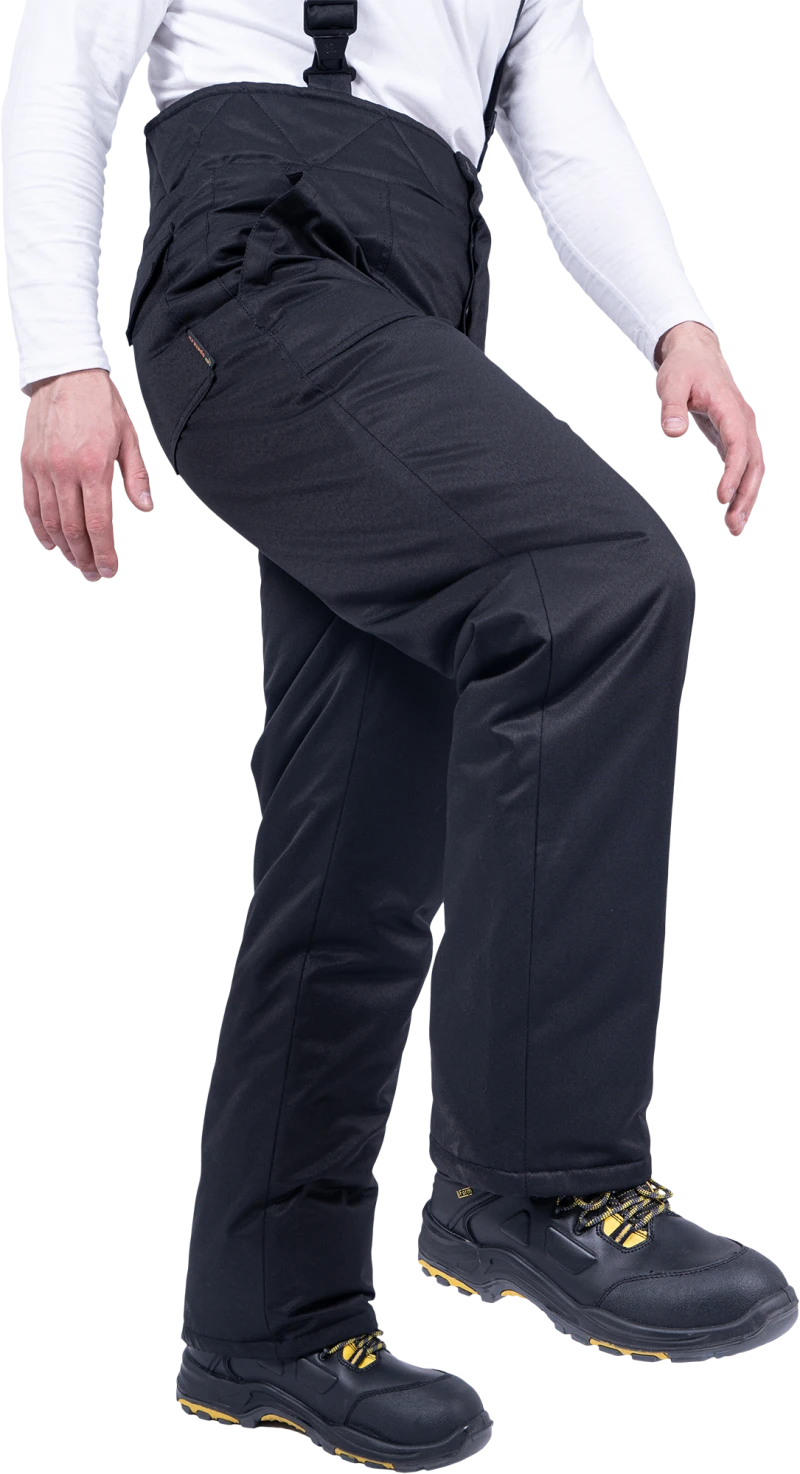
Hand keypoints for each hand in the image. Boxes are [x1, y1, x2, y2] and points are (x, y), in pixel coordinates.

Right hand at [20, 367, 153, 580]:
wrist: (64, 372)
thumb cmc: (100, 403)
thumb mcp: (127, 437)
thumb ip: (136, 476)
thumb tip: (146, 508)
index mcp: (94, 466)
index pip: (98, 523)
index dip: (104, 552)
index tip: (109, 570)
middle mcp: (65, 470)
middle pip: (73, 529)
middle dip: (85, 557)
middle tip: (94, 573)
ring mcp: (43, 468)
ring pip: (50, 522)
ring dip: (64, 548)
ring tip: (76, 563)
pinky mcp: (28, 463)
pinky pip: (31, 505)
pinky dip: (40, 528)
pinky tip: (50, 543)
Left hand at [653, 321, 764, 537]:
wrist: (697, 356)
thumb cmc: (685, 368)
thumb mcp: (672, 382)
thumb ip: (672, 407)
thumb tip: (673, 431)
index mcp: (729, 407)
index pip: (738, 443)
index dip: (733, 472)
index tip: (722, 497)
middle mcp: (742, 419)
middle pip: (753, 462)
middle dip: (745, 495)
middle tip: (733, 524)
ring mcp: (742, 429)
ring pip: (753, 467)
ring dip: (747, 497)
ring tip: (735, 527)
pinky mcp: (735, 437)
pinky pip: (744, 465)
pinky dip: (741, 488)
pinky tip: (733, 510)